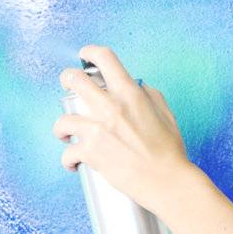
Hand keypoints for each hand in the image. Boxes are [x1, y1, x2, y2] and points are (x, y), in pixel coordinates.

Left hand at [52, 43, 194, 211]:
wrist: (167, 181)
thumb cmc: (170, 151)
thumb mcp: (165, 113)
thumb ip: (148, 95)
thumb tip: (136, 87)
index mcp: (130, 94)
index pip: (105, 58)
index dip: (90, 52)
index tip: (85, 54)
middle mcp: (111, 107)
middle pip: (74, 80)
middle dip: (67, 80)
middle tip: (68, 85)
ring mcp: (98, 130)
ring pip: (62, 120)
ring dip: (62, 127)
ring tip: (65, 134)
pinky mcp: (91, 153)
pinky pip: (68, 153)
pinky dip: (69, 160)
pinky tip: (73, 163)